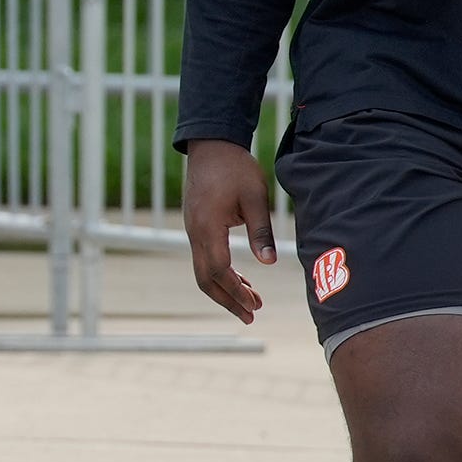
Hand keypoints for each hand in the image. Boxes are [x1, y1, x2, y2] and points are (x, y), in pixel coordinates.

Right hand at [182, 139, 274, 320]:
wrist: (211, 146)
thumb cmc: (236, 169)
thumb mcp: (255, 197)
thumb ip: (261, 231)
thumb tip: (268, 263)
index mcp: (208, 227)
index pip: (219, 270)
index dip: (236, 290)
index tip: (255, 304)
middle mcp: (195, 232)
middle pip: (205, 278)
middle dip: (227, 300)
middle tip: (251, 316)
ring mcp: (192, 230)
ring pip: (202, 271)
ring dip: (224, 289)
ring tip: (249, 304)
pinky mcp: (195, 226)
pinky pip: (204, 258)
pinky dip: (220, 274)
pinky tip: (239, 279)